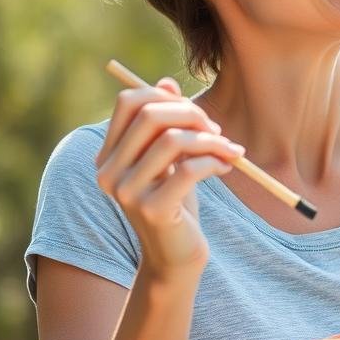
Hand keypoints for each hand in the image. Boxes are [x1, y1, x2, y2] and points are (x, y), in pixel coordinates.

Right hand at [93, 77, 243, 279]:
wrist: (175, 256)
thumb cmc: (175, 201)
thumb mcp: (170, 159)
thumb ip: (166, 124)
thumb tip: (166, 83)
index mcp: (109, 155)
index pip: (128, 102)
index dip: (165, 96)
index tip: (195, 113)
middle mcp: (109, 172)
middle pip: (150, 115)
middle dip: (193, 115)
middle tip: (217, 131)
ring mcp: (127, 192)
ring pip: (173, 140)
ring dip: (211, 140)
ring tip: (231, 151)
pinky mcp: (153, 209)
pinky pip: (189, 169)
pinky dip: (215, 161)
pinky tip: (226, 167)